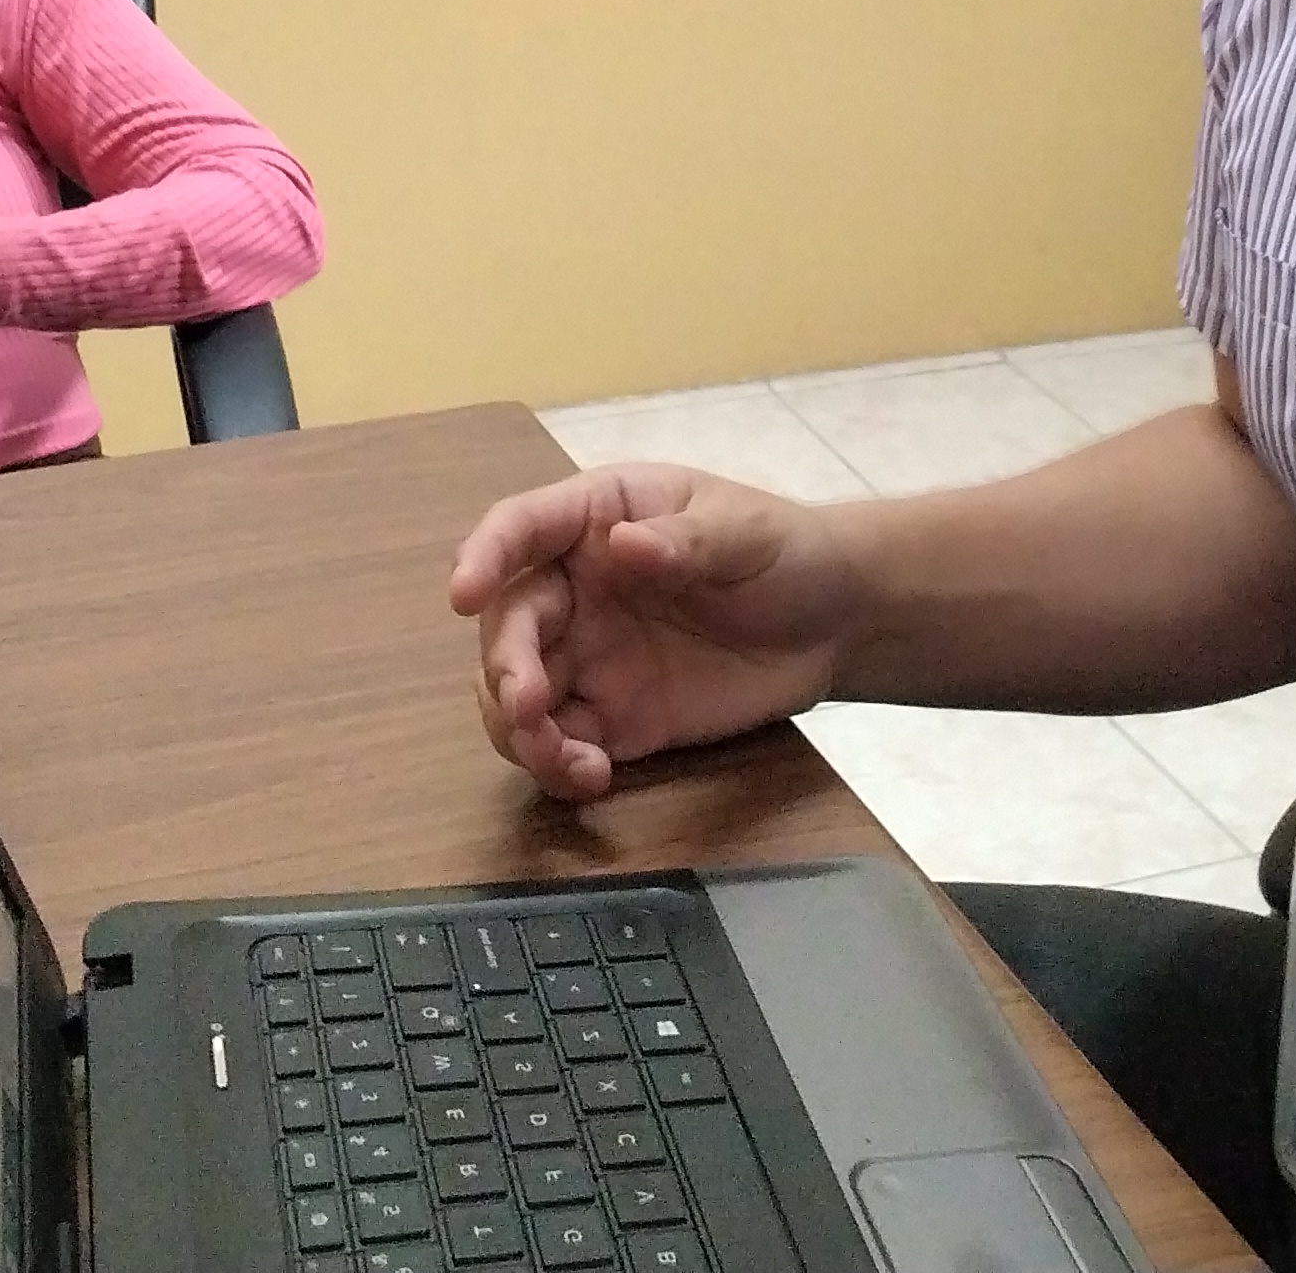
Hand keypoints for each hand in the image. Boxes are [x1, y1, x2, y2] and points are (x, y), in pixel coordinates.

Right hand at [448, 465, 859, 802]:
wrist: (834, 624)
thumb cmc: (784, 552)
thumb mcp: (745, 533)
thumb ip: (686, 540)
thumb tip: (622, 546)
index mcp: (595, 519)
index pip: (520, 528)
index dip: (484, 555)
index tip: (461, 593)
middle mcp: (574, 588)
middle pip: (507, 623)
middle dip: (504, 665)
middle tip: (527, 703)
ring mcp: (587, 657)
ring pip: (514, 693)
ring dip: (518, 728)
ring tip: (562, 756)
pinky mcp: (611, 719)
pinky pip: (559, 744)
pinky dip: (557, 766)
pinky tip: (591, 777)